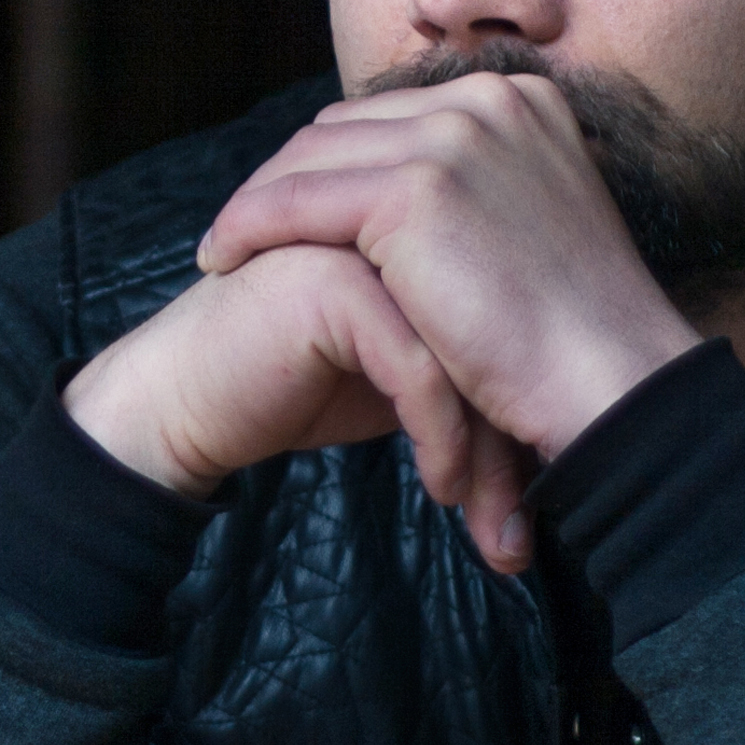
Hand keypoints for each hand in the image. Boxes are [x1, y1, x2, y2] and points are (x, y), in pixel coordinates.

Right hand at [65, 242, 538, 571]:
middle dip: (515, 435)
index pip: (510, 305)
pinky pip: (416, 365)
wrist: (188, 402)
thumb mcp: (401, 369)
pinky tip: (441, 488)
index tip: (540, 484)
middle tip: (521, 525)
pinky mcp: (330, 280)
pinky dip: (440, 437)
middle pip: (497, 325)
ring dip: (486, 449)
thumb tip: (555, 404)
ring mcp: (362, 240)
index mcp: (424, 222)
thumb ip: (464, 351)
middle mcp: (399, 218)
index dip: (529, 400)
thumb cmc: (292, 386)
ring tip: (492, 523)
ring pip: (466, 347)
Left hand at [196, 74, 700, 462]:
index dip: (331, 163)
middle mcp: (491, 100)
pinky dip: (249, 227)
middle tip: (243, 229)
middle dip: (288, 176)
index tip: (290, 209)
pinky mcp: (416, 192)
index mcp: (523, 101)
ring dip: (258, 202)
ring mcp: (456, 137)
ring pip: (312, 156)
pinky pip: (296, 200)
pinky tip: (223, 260)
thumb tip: (406, 210)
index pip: (392, 116)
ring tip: (225, 248)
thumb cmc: (577, 339)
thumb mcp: (531, 231)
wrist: (615, 384)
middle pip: (346, 126)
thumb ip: (480, 196)